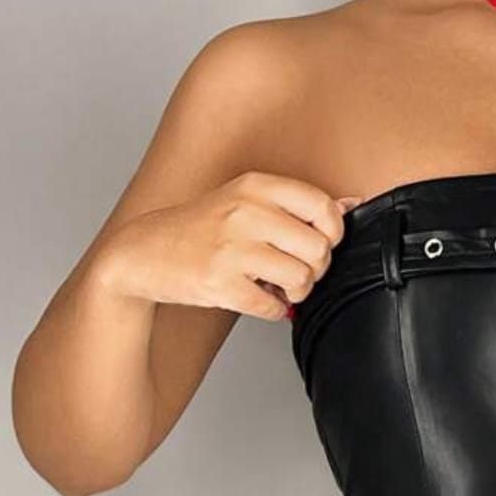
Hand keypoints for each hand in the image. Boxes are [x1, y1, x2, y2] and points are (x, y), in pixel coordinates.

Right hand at [96, 172, 362, 320]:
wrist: (142, 252)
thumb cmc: (202, 227)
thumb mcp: (246, 200)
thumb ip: (298, 203)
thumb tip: (353, 204)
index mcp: (256, 186)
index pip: (323, 206)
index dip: (333, 231)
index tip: (320, 241)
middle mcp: (245, 213)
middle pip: (319, 248)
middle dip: (316, 268)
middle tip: (299, 271)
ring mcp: (231, 249)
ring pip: (302, 279)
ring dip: (297, 292)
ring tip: (280, 287)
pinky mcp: (219, 284)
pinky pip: (272, 307)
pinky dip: (271, 309)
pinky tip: (258, 298)